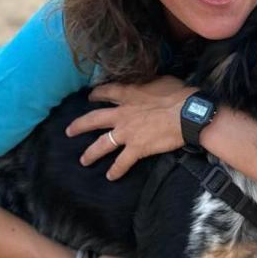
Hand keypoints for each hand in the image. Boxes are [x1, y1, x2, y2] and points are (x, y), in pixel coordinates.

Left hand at [65, 76, 196, 179]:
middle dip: (79, 126)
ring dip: (91, 153)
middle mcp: (122, 114)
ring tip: (83, 160)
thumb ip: (148, 84)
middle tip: (69, 131)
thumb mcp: (160, 81)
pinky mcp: (137, 148)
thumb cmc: (179, 95)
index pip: (106, 92)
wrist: (187, 114)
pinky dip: (116, 170)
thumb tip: (149, 85)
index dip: (96, 94)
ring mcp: (127, 133)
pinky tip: (111, 176)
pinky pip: (122, 162)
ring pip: (102, 144)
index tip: (90, 97)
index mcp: (128, 94)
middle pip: (94, 119)